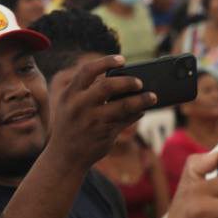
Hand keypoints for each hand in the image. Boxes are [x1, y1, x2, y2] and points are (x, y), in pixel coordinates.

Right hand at [46, 55, 154, 170]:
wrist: (65, 157)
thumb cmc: (71, 127)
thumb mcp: (70, 107)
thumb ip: (87, 94)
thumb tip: (119, 83)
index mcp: (69, 94)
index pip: (87, 71)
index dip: (106, 62)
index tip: (122, 59)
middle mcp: (79, 105)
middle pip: (107, 86)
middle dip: (127, 81)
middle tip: (140, 82)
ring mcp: (92, 120)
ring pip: (123, 105)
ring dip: (141, 100)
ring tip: (153, 97)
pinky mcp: (104, 133)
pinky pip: (126, 120)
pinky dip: (137, 113)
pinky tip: (142, 110)